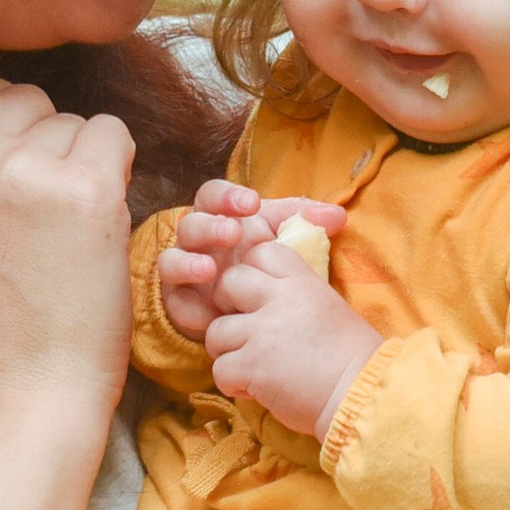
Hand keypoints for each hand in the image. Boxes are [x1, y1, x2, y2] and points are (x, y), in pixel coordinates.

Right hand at [0, 64, 133, 426]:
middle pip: (22, 97)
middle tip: (36, 209)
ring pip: (69, 120)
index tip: (4, 164)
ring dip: (76, 161)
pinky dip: (113, 169)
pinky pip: (111, 132)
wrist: (19, 393)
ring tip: (61, 227)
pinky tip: (95, 218)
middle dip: (37, 140)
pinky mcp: (84, 189)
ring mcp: (24, 169)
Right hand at [155, 180, 344, 345]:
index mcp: (218, 216)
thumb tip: (338, 216)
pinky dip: (191, 309)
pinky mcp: (180, 303)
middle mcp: (196, 241)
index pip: (212, 195)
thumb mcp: (281, 238)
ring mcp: (183, 272)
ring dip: (188, 264)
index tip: (252, 202)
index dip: (227, 196)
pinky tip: (209, 315)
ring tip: (209, 271)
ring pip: (171, 261)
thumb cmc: (262, 260)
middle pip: (189, 225)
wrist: (249, 307)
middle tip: (232, 233)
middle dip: (209, 227)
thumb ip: (304, 222)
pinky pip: (176, 304)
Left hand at [203, 232, 377, 433]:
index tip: (262, 298)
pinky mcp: (252, 366)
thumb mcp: (328, 305)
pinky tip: (256, 389)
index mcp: (302, 281)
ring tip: (251, 365)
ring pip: (215, 330)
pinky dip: (233, 383)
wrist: (362, 395)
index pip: (260, 252)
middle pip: (228, 282)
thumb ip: (295, 292)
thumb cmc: (352, 357)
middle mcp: (279, 299)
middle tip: (246, 330)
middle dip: (228, 306)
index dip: (253, 273)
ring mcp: (263, 332)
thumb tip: (263, 290)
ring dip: (227, 351)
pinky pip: (219, 368)